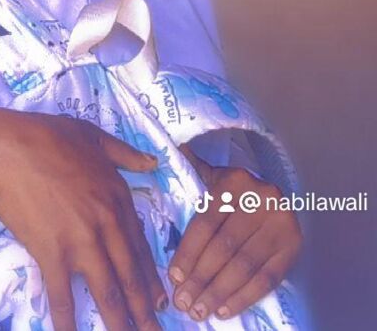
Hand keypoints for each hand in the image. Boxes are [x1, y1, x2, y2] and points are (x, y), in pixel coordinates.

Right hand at [0, 108, 168, 330]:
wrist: (4, 149)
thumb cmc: (46, 136)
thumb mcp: (93, 136)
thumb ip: (124, 153)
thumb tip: (152, 163)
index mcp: (117, 195)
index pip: (140, 243)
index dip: (151, 274)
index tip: (159, 298)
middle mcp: (106, 223)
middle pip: (130, 274)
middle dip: (145, 309)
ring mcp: (81, 240)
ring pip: (107, 290)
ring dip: (120, 321)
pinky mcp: (52, 253)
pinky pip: (62, 295)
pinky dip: (68, 321)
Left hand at [169, 144, 302, 321]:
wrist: (274, 196)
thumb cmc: (234, 192)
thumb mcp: (214, 176)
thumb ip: (192, 170)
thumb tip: (169, 153)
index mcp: (236, 181)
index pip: (207, 222)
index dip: (189, 251)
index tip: (174, 276)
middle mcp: (262, 199)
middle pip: (225, 247)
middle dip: (201, 278)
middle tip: (183, 302)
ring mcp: (281, 223)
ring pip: (245, 265)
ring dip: (219, 292)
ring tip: (199, 310)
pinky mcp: (294, 246)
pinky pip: (267, 278)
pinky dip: (244, 297)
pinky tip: (224, 310)